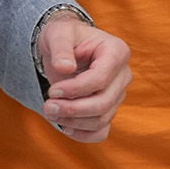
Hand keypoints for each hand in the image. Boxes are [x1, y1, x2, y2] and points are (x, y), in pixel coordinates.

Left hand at [35, 12, 131, 141]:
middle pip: (103, 103)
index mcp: (116, 51)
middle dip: (72, 109)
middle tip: (47, 107)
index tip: (52, 91)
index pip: (100, 79)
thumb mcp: (58, 33)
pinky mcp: (110, 109)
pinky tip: (64, 126)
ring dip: (73, 122)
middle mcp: (123, 74)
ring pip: (101, 119)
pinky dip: (83, 135)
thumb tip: (65, 68)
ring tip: (49, 112)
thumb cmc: (64, 37)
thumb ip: (61, 47)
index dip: (75, 89)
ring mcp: (118, 94)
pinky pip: (102, 131)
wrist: (66, 48)